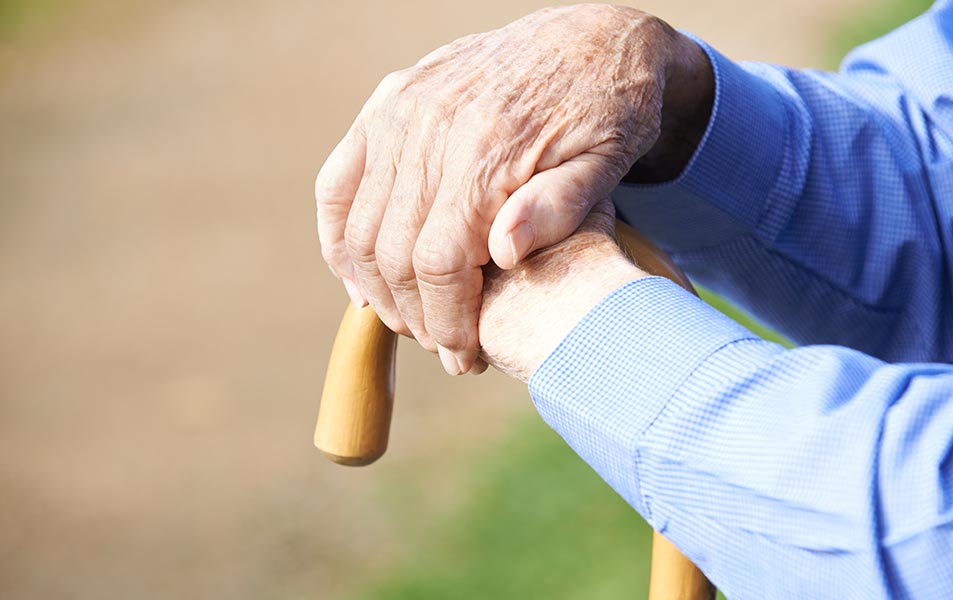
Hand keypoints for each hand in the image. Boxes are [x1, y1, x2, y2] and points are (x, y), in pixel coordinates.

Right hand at [316, 5, 711, 374]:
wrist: (593, 41)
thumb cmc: (609, 113)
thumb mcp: (607, 163)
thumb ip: (559, 207)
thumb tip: (502, 253)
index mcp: (487, 151)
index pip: (437, 263)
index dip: (445, 321)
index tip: (464, 357)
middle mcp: (430, 128)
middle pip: (392, 253)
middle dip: (414, 317)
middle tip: (443, 347)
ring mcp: (400, 112)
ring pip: (359, 226)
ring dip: (376, 287)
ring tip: (410, 321)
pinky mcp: (387, 104)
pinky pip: (337, 183)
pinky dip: (338, 237)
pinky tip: (357, 276)